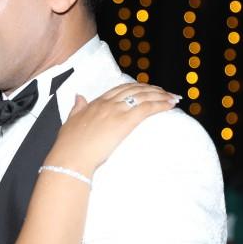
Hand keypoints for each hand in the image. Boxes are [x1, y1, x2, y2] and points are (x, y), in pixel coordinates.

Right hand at [45, 83, 179, 176]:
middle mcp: (107, 103)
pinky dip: (161, 104)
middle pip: (135, 89)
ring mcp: (116, 111)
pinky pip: (147, 108)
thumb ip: (76, 108)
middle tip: (165, 92)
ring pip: (144, 96)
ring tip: (173, 98)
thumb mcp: (70, 121)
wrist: (72, 156)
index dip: (136, 87)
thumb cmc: (69, 144)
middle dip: (152, 89)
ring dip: (161, 95)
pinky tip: (170, 105)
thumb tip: (79, 96)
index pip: (120, 89)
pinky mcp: (125, 122)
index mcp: (95, 103)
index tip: (147, 89)